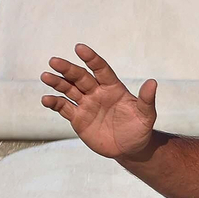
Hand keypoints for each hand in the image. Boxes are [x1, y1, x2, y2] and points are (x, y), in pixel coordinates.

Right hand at [40, 44, 157, 160]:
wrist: (130, 149)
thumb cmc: (140, 129)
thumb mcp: (146, 116)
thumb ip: (147, 100)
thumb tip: (153, 82)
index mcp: (113, 88)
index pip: (101, 69)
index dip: (91, 59)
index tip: (80, 48)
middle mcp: (97, 93)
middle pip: (80, 77)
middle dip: (68, 69)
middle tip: (54, 61)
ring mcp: (86, 104)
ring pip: (68, 89)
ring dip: (57, 82)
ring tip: (46, 76)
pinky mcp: (77, 118)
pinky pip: (63, 108)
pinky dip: (54, 103)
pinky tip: (46, 100)